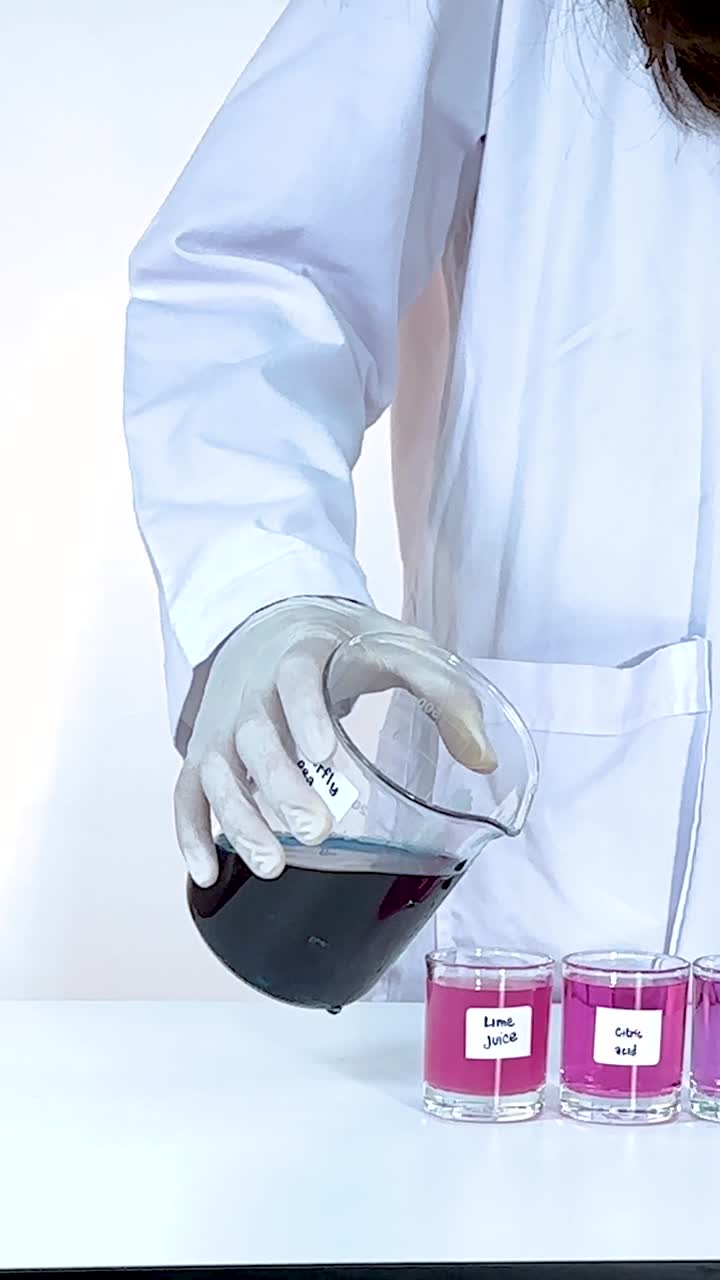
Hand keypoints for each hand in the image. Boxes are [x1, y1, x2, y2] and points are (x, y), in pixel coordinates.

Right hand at [175, 598, 495, 885]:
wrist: (273, 620)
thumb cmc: (345, 645)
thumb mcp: (400, 649)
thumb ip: (446, 694)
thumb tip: (485, 758)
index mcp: (301, 655)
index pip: (296, 678)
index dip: (305, 712)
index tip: (325, 751)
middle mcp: (254, 690)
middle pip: (254, 735)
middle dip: (279, 784)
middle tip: (316, 829)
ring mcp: (226, 725)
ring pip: (216, 770)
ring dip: (238, 818)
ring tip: (272, 864)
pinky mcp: (208, 752)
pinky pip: (187, 792)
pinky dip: (189, 832)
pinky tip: (208, 874)